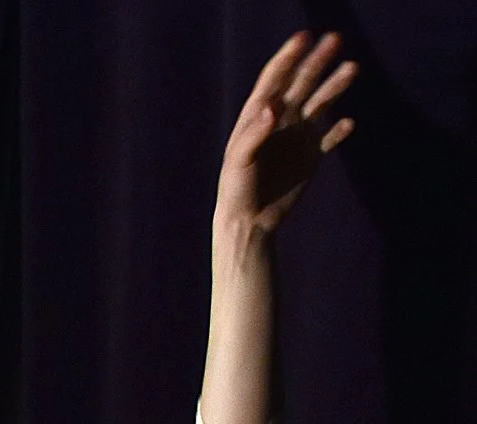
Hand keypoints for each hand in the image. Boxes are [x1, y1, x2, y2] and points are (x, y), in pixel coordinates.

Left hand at [217, 31, 355, 241]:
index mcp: (257, 117)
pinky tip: (348, 123)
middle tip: (335, 39)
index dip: (288, 57)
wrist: (249, 221)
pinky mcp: (311, 156)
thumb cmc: (236, 190)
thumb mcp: (240, 161)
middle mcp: (280, 121)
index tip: (304, 37)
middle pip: (302, 83)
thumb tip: (273, 105)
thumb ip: (255, 133)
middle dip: (317, 61)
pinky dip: (340, 130)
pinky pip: (330, 137)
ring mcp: (297, 136)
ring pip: (321, 103)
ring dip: (336, 86)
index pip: (274, 79)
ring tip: (352, 68)